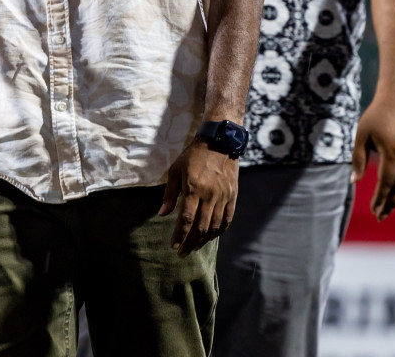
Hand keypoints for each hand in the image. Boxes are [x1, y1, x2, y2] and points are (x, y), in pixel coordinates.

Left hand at [158, 140, 237, 256]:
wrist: (219, 142)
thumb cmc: (192, 156)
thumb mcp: (175, 170)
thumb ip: (169, 194)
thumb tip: (162, 214)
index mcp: (193, 188)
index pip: (187, 219)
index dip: (180, 235)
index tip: (173, 245)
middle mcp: (210, 195)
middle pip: (201, 227)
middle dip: (190, 242)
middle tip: (182, 252)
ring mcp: (223, 197)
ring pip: (215, 226)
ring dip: (204, 240)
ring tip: (194, 247)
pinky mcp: (233, 196)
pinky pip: (227, 219)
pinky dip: (219, 231)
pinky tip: (211, 237)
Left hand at [351, 100, 394, 220]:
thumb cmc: (374, 118)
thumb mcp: (360, 136)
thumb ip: (358, 159)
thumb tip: (353, 182)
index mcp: (391, 151)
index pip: (386, 182)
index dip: (380, 198)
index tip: (373, 211)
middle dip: (389, 203)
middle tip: (380, 215)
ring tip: (387, 207)